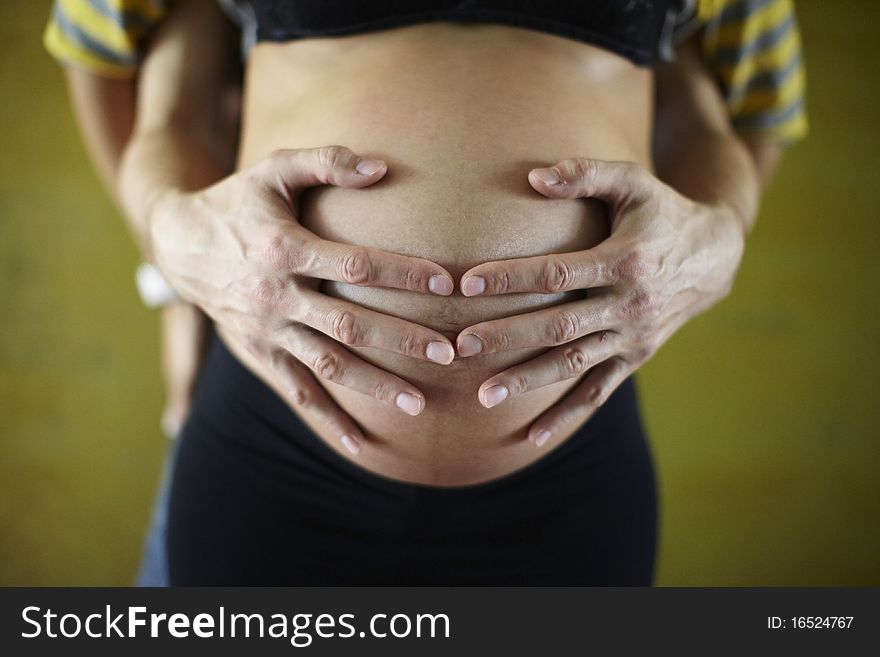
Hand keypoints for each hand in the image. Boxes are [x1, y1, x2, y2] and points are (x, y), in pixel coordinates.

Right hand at [148, 146, 456, 435]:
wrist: (178, 245)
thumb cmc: (237, 202)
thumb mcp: (273, 169)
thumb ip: (326, 162)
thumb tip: (382, 167)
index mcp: (283, 248)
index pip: (356, 264)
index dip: (403, 273)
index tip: (446, 282)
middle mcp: (276, 296)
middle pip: (349, 324)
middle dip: (401, 340)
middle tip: (448, 354)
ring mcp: (266, 330)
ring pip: (328, 365)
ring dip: (374, 387)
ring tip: (419, 406)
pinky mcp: (258, 354)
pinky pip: (297, 392)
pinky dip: (329, 421)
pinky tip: (362, 446)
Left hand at [455, 158, 745, 446]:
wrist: (716, 257)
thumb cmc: (663, 213)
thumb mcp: (634, 183)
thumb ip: (586, 174)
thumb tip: (533, 177)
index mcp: (626, 260)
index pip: (557, 272)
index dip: (511, 278)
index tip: (466, 285)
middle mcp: (630, 304)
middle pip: (558, 325)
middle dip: (506, 337)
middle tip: (459, 346)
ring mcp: (633, 336)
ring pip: (573, 364)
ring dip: (528, 382)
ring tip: (482, 398)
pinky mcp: (635, 357)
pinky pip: (598, 391)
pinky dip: (567, 415)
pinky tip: (532, 438)